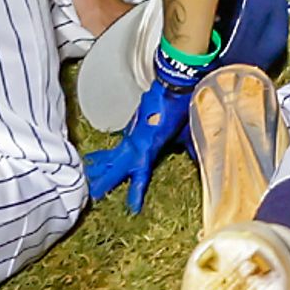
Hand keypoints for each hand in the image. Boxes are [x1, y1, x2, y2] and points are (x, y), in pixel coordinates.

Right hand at [83, 43, 208, 212]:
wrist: (174, 81)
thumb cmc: (181, 107)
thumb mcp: (188, 132)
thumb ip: (192, 149)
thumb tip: (203, 164)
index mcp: (148, 148)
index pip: (140, 175)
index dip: (136, 193)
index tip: (133, 208)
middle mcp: (135, 142)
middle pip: (116, 166)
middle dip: (104, 181)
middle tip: (91, 195)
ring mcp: (131, 133)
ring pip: (112, 154)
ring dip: (100, 167)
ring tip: (86, 177)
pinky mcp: (132, 126)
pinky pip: (117, 144)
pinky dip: (106, 154)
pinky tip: (98, 159)